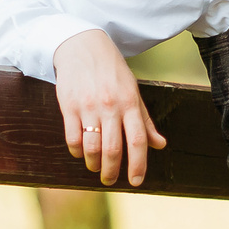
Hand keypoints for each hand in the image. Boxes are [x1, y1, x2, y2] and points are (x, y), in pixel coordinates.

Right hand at [52, 28, 167, 185]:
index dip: (138, 165)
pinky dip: (76, 150)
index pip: (137, 140)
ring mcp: (88, 106)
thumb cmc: (111, 71)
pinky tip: (80, 152)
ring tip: (96, 167)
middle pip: (113, 148)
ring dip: (93, 163)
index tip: (136, 182)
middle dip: (112, 171)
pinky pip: (72, 137)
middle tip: (110, 181)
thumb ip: (144, 121)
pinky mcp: (68, 105)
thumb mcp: (133, 92)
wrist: (82, 46)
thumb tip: (160, 145)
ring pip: (91, 146)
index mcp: (130, 103)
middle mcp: (110, 106)